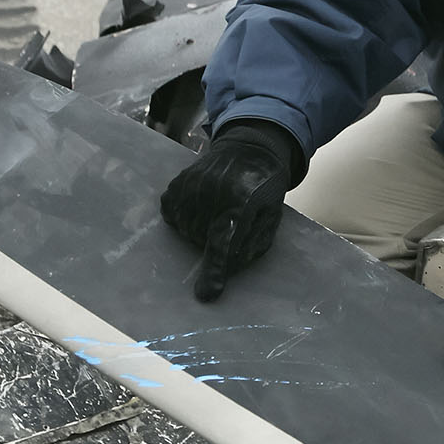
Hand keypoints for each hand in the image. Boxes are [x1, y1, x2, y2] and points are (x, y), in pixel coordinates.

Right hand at [160, 120, 300, 301]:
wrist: (250, 149)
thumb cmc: (265, 187)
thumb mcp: (272, 215)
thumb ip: (253, 244)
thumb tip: (227, 272)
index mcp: (241, 200)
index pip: (223, 242)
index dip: (215, 270)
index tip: (207, 294)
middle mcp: (212, 191)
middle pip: (201, 239)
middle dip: (214, 241)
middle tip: (230, 221)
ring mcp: (191, 185)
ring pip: (185, 231)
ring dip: (199, 230)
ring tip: (218, 209)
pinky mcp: (177, 183)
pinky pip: (172, 216)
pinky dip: (184, 217)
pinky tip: (201, 205)